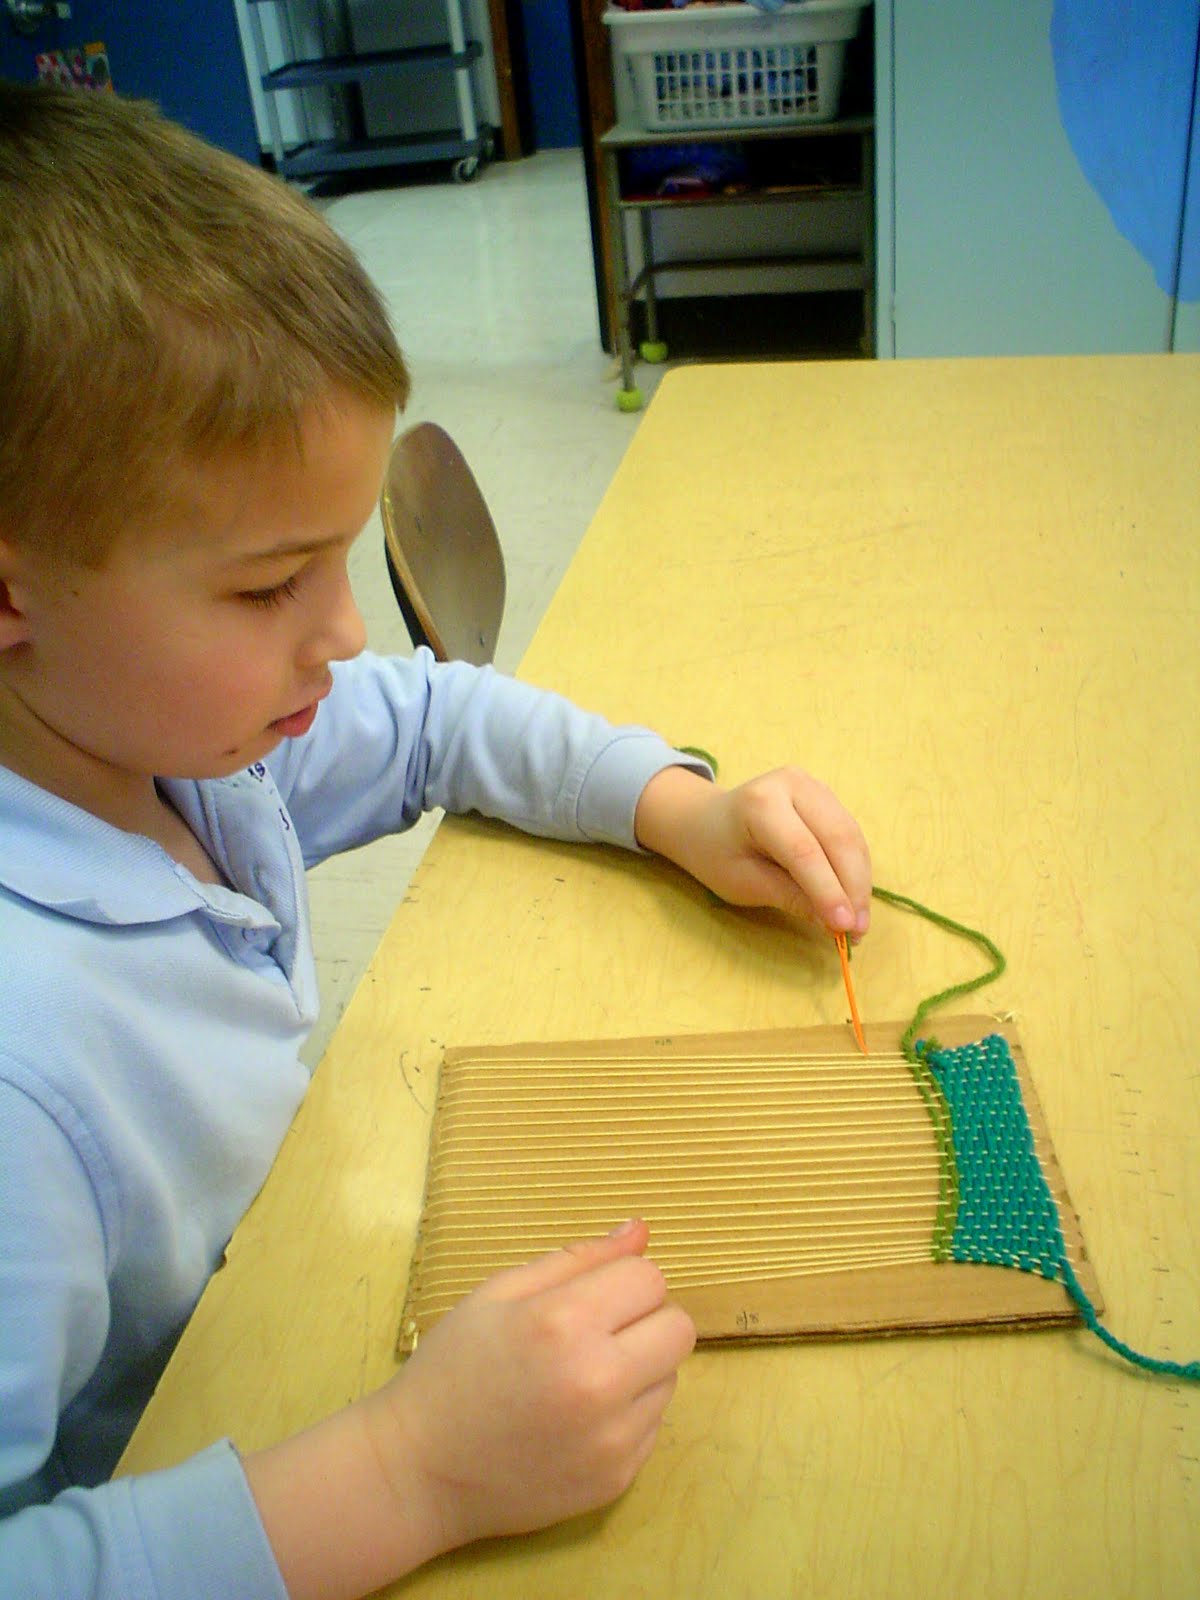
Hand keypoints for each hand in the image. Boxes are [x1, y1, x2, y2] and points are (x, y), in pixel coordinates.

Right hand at [372, 1220, 695, 1552]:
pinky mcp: (618, 1479)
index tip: (591, 1296)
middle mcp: (599, 1382)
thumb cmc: (453, 1368)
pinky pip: (653, 1424)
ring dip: (639, 1367)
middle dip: (645, 1319)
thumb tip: (640, 1232)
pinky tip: (577, 1418)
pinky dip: (627, 1413)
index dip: (622, 1279)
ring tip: (580, 1377)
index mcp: (564, 1323)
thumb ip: (577, 1258)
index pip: (650, 1278)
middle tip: (597, 1332)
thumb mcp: (499, 1293)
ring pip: (671, 1376)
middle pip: (679, 1327)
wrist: (419, 1472)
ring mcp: (612, 1439)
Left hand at [635, 764, 871, 936]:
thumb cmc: (716, 853)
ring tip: (860, 923)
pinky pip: (851, 835)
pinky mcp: (826, 796)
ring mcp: (813, 786)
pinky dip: (857, 869)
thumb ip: (789, 897)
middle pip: (837, 839)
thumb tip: (834, 922)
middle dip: (853, 888)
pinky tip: (856, 899)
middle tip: (858, 931)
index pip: (803, 851)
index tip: (844, 927)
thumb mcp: (743, 882)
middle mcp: (792, 784)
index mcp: (760, 803)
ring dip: (861, 882)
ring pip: (851, 837)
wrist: (705, 821)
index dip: (828, 890)